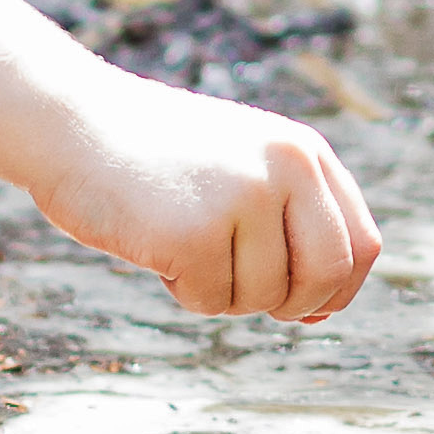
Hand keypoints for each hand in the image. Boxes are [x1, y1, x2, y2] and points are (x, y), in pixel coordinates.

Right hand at [23, 65, 383, 321]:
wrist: (73, 123)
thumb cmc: (156, 155)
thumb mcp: (242, 164)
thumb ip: (290, 218)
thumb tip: (325, 310)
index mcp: (304, 152)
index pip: (360, 244)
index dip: (337, 290)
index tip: (305, 307)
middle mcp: (286, 169)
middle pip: (325, 277)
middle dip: (291, 305)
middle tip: (242, 293)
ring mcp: (243, 199)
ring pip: (263, 296)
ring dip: (224, 293)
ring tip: (183, 247)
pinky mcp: (196, 233)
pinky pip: (210, 300)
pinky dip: (183, 291)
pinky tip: (156, 246)